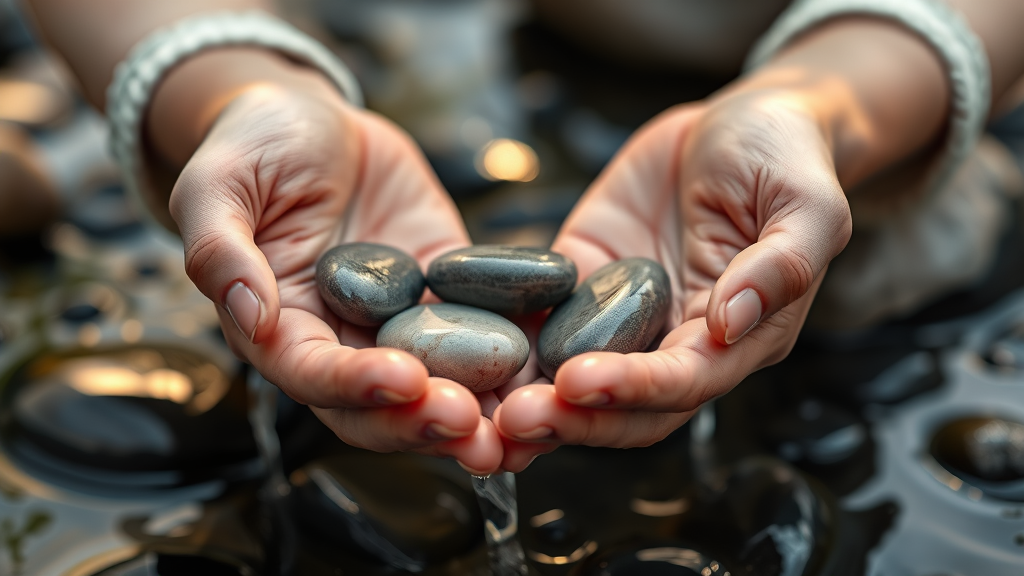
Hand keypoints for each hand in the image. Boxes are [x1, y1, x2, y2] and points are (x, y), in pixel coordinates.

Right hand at [167, 80, 501, 473]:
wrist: (314, 121)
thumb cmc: (253, 148)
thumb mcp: (217, 187)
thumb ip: (221, 249)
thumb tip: (253, 313)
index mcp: (281, 328)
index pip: (314, 378)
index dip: (356, 386)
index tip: (402, 379)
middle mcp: (343, 338)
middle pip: (382, 404)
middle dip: (425, 421)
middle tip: (472, 423)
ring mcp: (400, 319)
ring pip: (439, 383)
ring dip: (478, 411)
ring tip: (520, 421)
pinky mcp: (446, 290)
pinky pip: (483, 326)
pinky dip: (512, 352)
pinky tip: (545, 364)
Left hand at [494, 88, 852, 469]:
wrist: (736, 122)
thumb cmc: (785, 159)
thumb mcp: (806, 206)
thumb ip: (780, 266)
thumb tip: (731, 323)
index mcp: (736, 338)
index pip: (683, 383)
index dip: (633, 389)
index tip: (580, 382)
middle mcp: (674, 339)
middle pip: (622, 404)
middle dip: (570, 417)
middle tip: (514, 419)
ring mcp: (622, 315)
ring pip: (574, 379)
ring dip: (531, 400)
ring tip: (481, 410)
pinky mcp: (582, 280)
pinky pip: (539, 319)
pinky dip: (506, 342)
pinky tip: (464, 349)